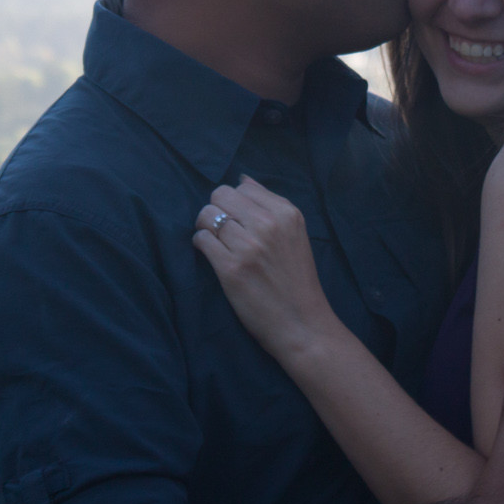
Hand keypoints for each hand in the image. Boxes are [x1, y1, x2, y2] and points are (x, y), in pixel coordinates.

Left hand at [192, 177, 341, 362]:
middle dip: (216, 209)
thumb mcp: (295, 234)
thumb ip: (271, 206)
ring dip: (206, 228)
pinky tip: (212, 255)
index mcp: (287, 213)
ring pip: (206, 215)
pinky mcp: (230, 268)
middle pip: (220, 195)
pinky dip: (201, 244)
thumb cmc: (297, 280)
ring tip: (216, 243)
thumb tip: (242, 179)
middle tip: (221, 230)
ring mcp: (249, 246)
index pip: (243, 186)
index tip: (237, 218)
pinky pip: (201, 239)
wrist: (302, 324)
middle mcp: (268, 224)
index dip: (235, 202)